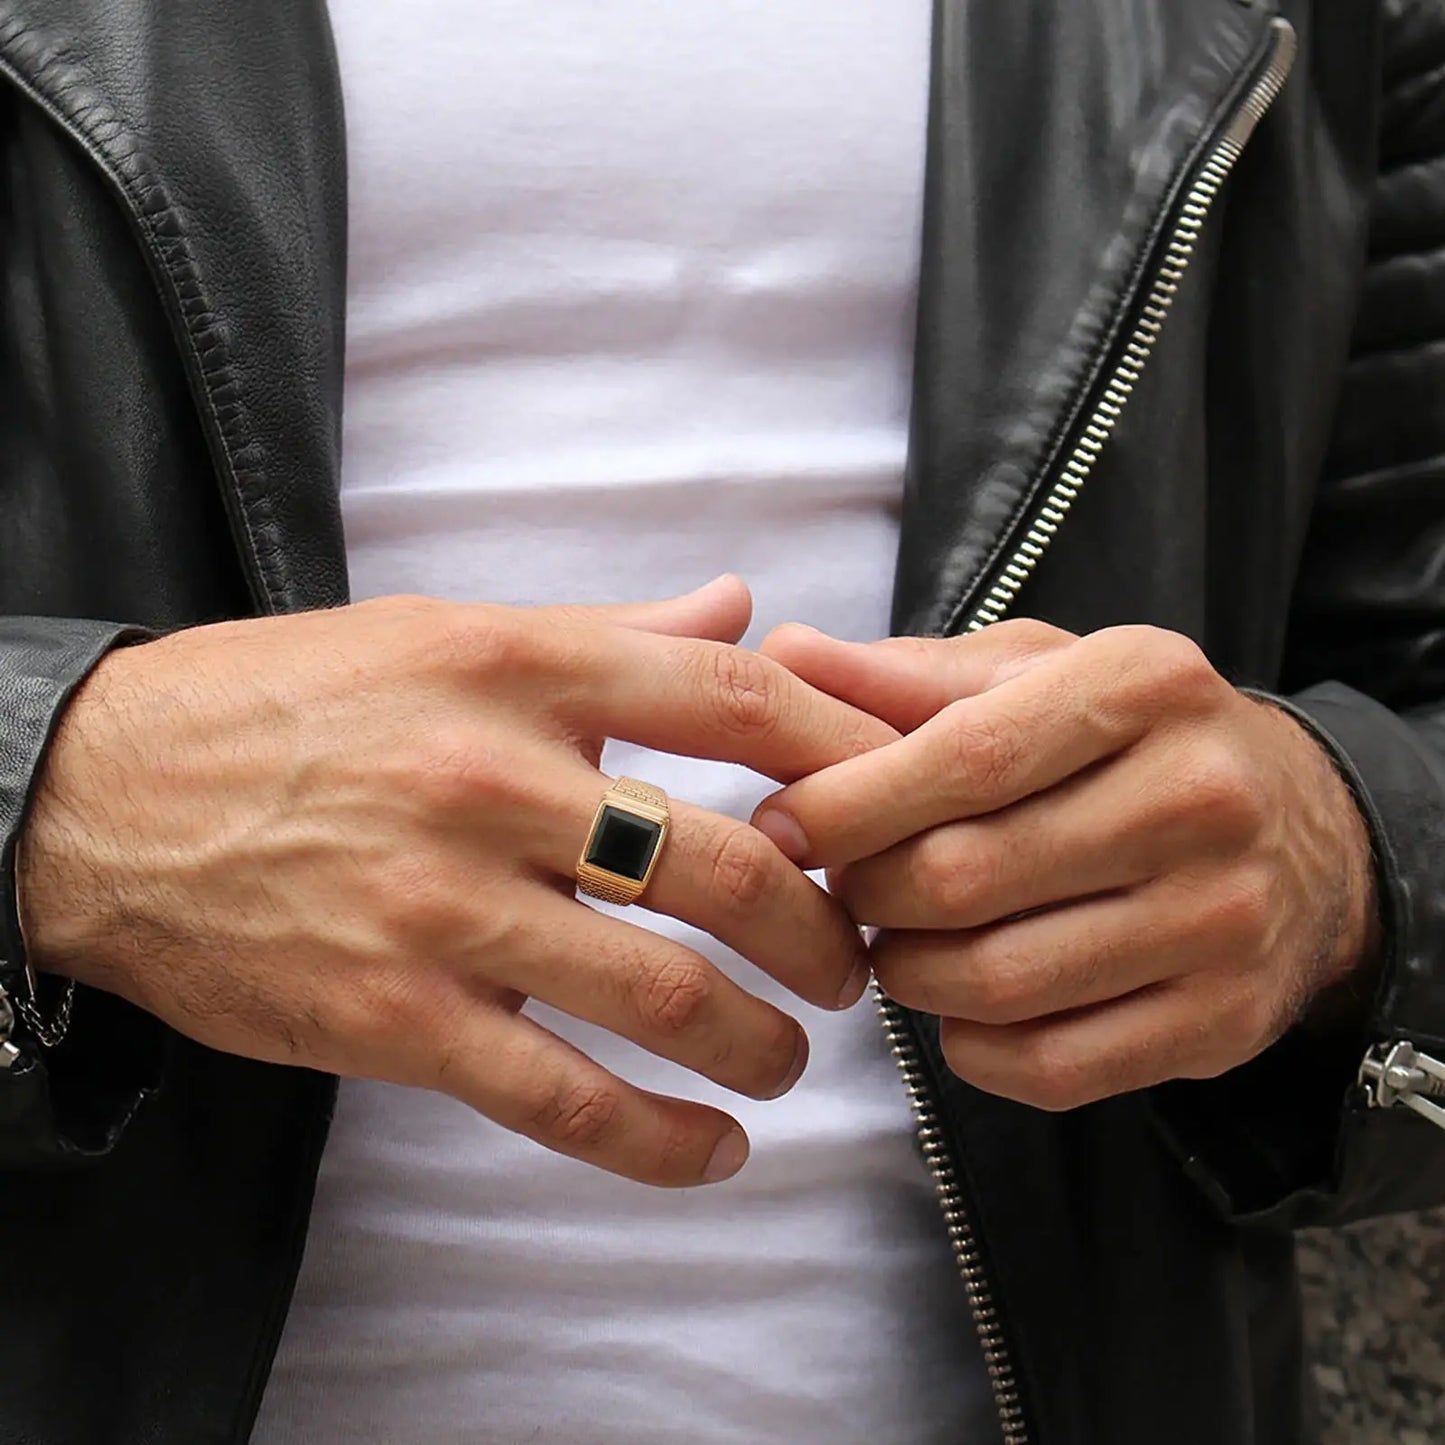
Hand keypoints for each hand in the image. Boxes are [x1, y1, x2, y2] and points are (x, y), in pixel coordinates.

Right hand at [21, 578, 892, 1184]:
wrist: (107, 795)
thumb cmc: (291, 702)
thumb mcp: (449, 631)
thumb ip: (613, 632)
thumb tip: (737, 606)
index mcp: (520, 666)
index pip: (738, 698)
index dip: (847, 753)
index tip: (897, 805)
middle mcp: (492, 779)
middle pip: (725, 867)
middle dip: (822, 931)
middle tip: (850, 961)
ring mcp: (443, 906)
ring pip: (665, 994)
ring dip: (762, 1044)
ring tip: (789, 1057)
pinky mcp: (394, 1018)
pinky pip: (560, 1099)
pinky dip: (658, 1142)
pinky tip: (711, 1153)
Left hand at [752, 619, 1378, 1111]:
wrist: (1302, 838)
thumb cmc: (1128, 742)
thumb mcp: (1037, 674)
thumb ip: (907, 675)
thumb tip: (778, 657)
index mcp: (1147, 685)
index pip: (967, 755)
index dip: (850, 802)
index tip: (781, 823)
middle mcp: (1201, 799)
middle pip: (966, 875)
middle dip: (868, 891)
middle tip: (843, 883)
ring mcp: (1221, 921)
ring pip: (996, 982)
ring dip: (906, 971)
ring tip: (893, 937)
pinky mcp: (1221, 1022)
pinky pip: (1048, 1068)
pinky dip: (969, 1048)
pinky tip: (958, 1005)